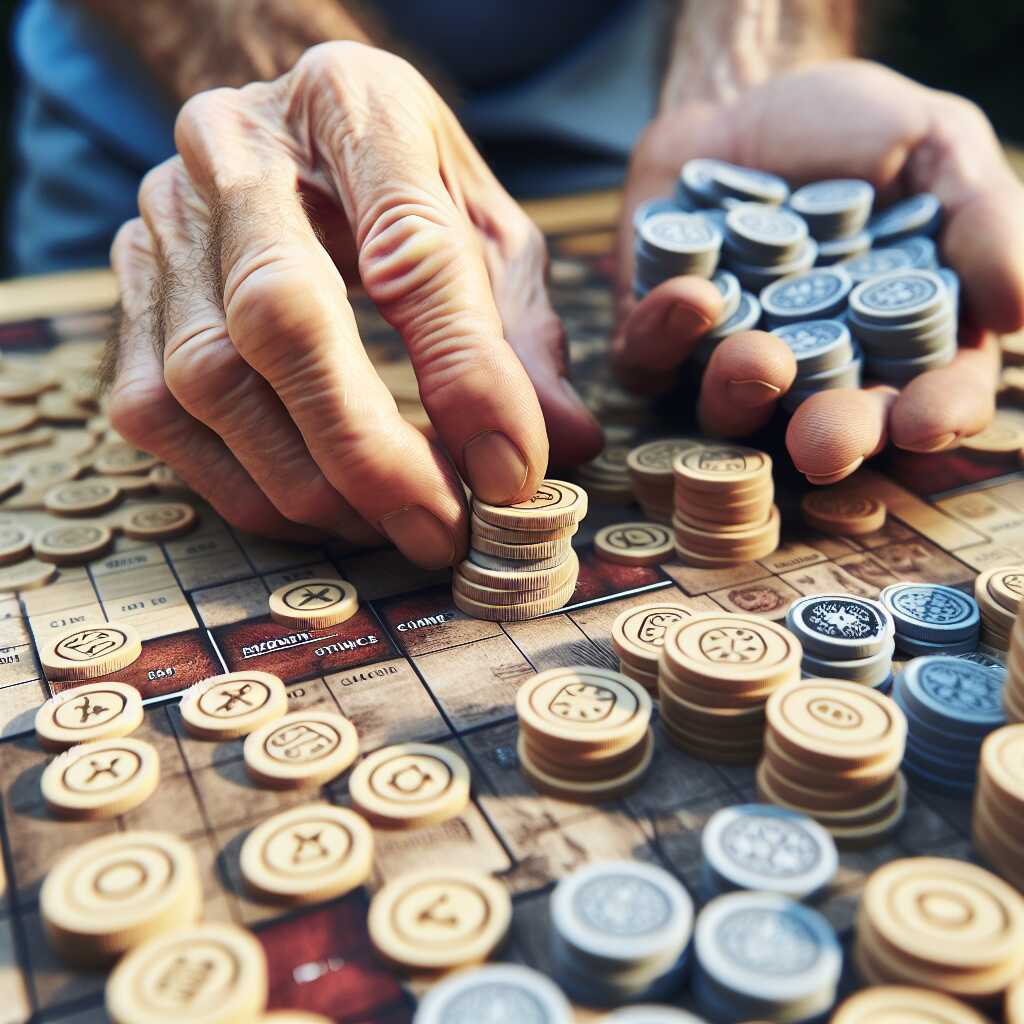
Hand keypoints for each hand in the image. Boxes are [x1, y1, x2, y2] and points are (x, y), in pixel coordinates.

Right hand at [105, 42, 600, 566]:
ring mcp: (163, 222)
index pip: (408, 248)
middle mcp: (235, 151)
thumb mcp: (484, 231)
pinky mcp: (126, 292)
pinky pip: (157, 415)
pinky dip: (241, 485)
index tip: (509, 471)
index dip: (462, 372)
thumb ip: (522, 333)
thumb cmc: (400, 185)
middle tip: (438, 531)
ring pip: (209, 379)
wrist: (286, 133)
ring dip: (307, 483)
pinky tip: (316, 509)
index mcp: (354, 106)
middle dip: (367, 452)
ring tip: (388, 527)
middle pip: (281, 318)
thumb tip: (565, 441)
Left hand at [614, 60, 1023, 483]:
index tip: (926, 421)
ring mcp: (730, 358)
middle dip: (834, 435)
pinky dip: (666, 336)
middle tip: (828, 443)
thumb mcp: (938, 145)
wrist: (742, 97)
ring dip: (743, 393)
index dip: (932, 414)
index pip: (928, 396)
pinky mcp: (657, 337)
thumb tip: (1016, 311)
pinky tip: (694, 296)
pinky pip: (649, 361)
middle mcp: (815, 365)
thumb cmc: (851, 129)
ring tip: (758, 358)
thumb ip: (983, 219)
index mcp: (896, 339)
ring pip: (730, 409)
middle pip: (829, 424)